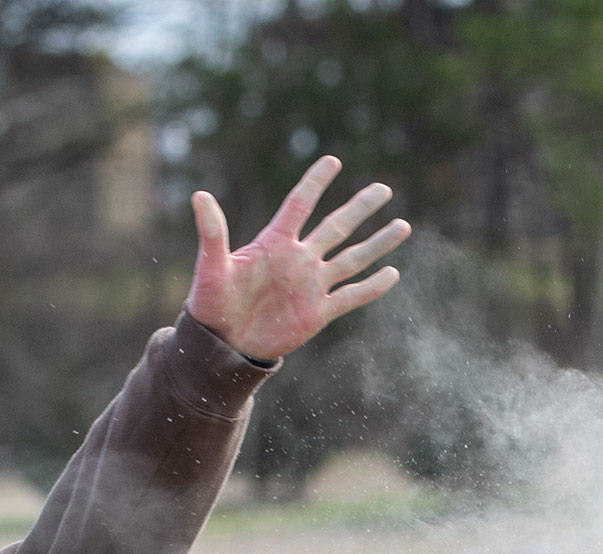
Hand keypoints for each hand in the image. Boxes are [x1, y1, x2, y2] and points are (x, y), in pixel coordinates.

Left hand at [188, 155, 412, 360]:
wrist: (222, 344)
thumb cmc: (211, 303)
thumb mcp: (211, 267)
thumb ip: (213, 233)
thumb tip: (200, 196)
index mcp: (274, 243)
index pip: (300, 205)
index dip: (315, 183)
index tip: (333, 161)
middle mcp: (298, 259)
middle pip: (336, 227)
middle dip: (360, 208)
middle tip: (383, 189)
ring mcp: (311, 285)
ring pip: (352, 259)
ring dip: (377, 244)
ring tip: (402, 226)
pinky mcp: (318, 312)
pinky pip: (351, 296)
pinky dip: (371, 287)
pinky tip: (392, 274)